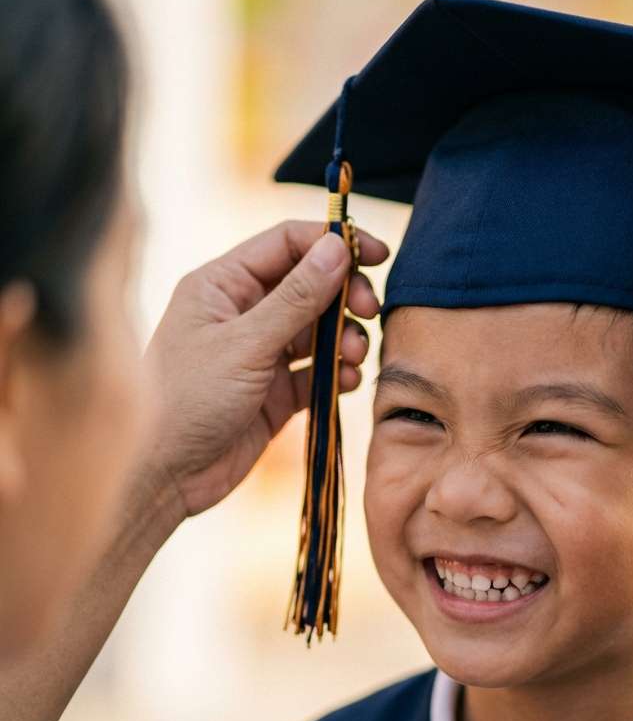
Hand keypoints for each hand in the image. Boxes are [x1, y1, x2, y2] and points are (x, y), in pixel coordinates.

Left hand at [144, 221, 388, 520]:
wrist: (166, 477)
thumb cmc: (186, 401)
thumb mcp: (245, 344)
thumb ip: (296, 297)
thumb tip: (337, 248)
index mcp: (222, 285)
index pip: (287, 244)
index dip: (333, 243)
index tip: (377, 255)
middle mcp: (243, 312)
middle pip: (311, 284)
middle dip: (344, 296)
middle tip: (369, 312)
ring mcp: (261, 352)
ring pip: (319, 329)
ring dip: (345, 337)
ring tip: (353, 357)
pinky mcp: (276, 391)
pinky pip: (318, 371)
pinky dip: (338, 373)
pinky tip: (346, 382)